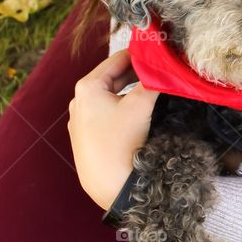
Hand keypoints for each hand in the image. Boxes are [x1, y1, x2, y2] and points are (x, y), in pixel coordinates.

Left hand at [67, 49, 158, 209]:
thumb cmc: (121, 141)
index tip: (160, 55)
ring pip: (110, 95)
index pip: (118, 58)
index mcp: (87, 87)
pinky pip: (105, 112)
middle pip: (113, 76)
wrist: (109, 186)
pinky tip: (136, 113)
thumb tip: (163, 66)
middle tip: (160, 72)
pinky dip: (121, 106)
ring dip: (130, 90)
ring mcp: (80, 119)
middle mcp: (78, 100)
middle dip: (136, 73)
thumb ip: (152, 79)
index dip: (141, 54)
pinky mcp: (85, 136)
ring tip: (151, 90)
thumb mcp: (141, 104)